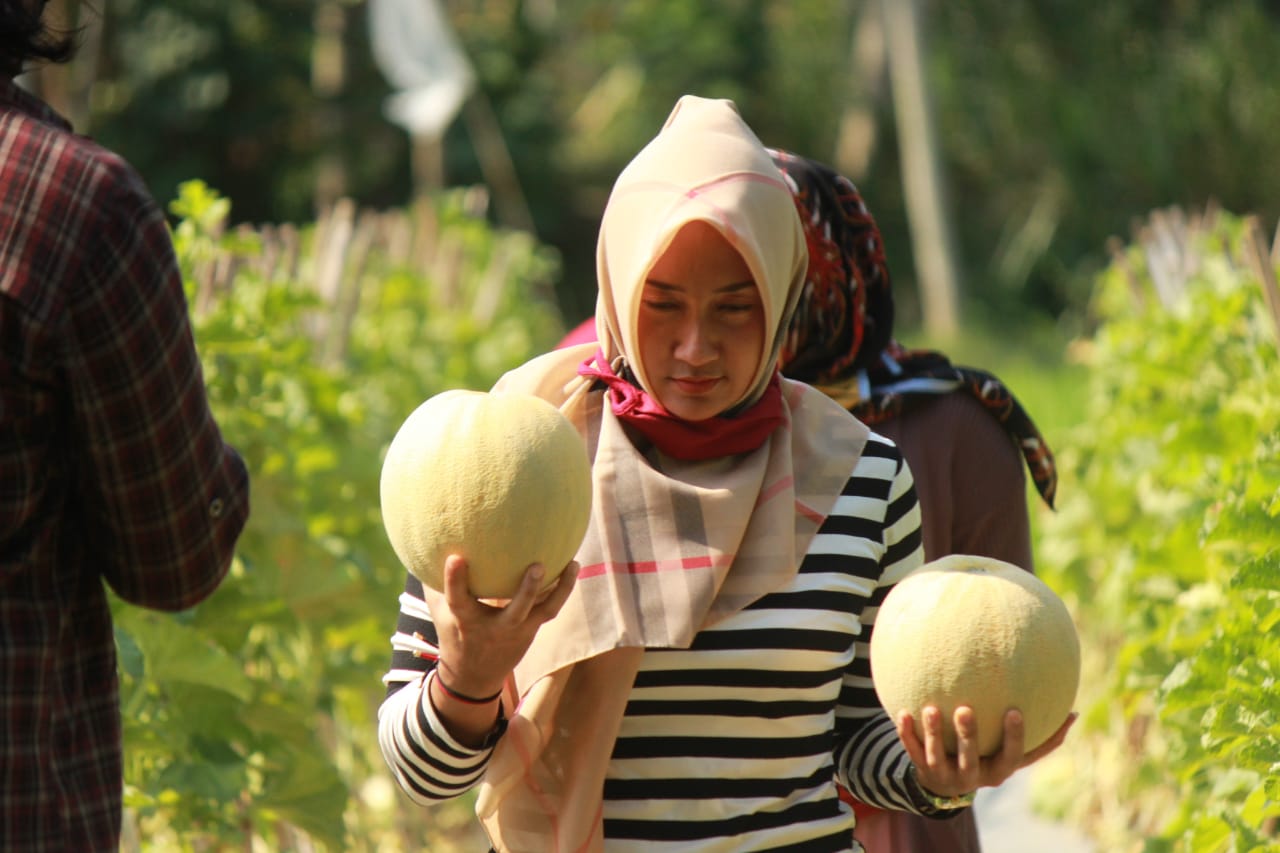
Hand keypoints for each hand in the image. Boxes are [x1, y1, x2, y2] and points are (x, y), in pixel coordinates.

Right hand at [424, 554, 578, 699]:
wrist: (474, 676)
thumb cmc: (454, 633)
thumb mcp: (440, 612)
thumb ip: (436, 583)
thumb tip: (431, 545)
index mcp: (465, 620)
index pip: (458, 600)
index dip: (455, 580)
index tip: (455, 558)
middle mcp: (495, 628)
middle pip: (515, 611)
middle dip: (528, 590)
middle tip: (538, 566)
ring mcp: (518, 631)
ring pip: (545, 612)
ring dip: (562, 589)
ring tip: (574, 564)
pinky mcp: (531, 630)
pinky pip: (550, 609)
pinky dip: (562, 590)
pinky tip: (572, 567)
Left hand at [896, 705, 1077, 797]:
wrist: (946, 786)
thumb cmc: (988, 760)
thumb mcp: (1012, 754)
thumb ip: (1040, 740)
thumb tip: (1074, 713)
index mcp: (997, 771)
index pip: (1010, 757)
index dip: (1013, 737)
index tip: (1014, 710)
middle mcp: (972, 776)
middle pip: (970, 759)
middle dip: (968, 736)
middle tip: (965, 709)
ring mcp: (944, 775)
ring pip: (936, 756)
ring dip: (933, 733)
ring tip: (930, 708)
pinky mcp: (921, 769)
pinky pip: (912, 752)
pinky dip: (907, 734)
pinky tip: (903, 712)